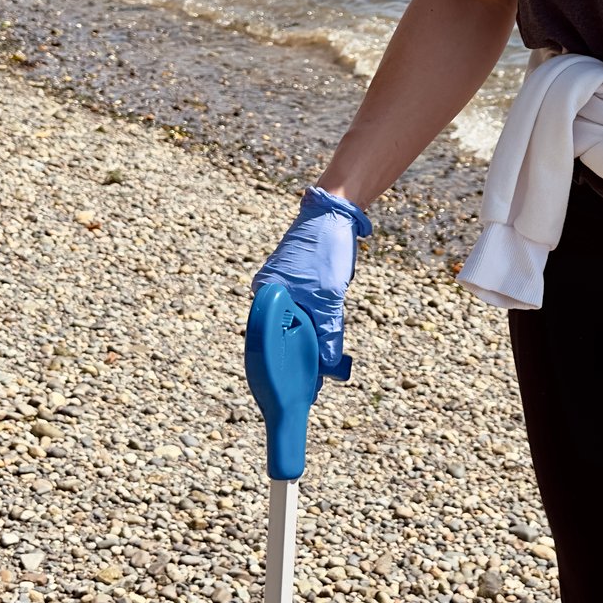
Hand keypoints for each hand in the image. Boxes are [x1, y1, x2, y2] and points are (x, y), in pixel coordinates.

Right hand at [251, 186, 371, 380]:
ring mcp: (285, 288)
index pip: (269, 340)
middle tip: (315, 386)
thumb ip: (327, 330)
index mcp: (267, 295)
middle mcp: (270, 293)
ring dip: (312, 344)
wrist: (335, 211)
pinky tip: (327, 346)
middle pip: (283, 335)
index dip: (282, 365)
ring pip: (297, 325)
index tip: (294, 391)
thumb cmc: (325, 249)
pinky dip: (316, 329)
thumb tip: (328, 366)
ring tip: (325, 371)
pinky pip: (306, 314)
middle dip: (299, 357)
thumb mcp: (328, 296)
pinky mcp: (300, 285)